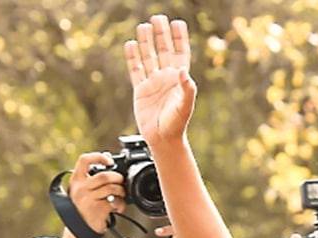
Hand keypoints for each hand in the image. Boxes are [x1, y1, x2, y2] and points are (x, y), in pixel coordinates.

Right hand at [68, 152, 126, 234]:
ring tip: (121, 195)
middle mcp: (80, 188)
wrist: (78, 231)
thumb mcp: (82, 191)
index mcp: (76, 180)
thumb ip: (92, 177)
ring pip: (111, 188)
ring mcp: (88, 199)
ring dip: (121, 191)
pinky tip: (119, 208)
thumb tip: (108, 158)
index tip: (109, 161)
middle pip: (104, 175)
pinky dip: (121, 204)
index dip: (99, 157)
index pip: (84, 160)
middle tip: (121, 182)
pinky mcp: (97, 209)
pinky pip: (114, 201)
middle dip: (117, 178)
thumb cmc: (82, 209)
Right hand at [126, 15, 195, 149]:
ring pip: (148, 57)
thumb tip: (182, 70)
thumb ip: (186, 88)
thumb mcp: (185, 106)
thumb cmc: (177, 125)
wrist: (162, 140)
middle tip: (157, 17)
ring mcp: (152, 83)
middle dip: (161, 34)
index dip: (179, 38)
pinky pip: (135, 70)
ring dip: (146, 42)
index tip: (177, 23)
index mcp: (178, 79)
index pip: (180, 53)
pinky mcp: (140, 90)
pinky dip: (132, 57)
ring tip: (143, 26)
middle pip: (163, 50)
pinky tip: (130, 45)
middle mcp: (165, 77)